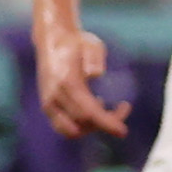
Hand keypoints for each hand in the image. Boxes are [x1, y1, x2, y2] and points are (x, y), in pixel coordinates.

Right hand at [35, 26, 131, 140]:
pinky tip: (95, 108)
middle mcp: (53, 97)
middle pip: (82, 124)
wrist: (52, 40)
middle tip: (123, 108)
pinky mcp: (48, 106)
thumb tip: (97, 74)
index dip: (106, 123)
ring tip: (108, 110)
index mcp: (66, 83)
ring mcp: (48, 103)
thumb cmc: (77, 43)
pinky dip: (81, 126)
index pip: (87, 112)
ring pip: (70, 131)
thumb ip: (94, 57)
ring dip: (92, 127)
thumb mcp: (90, 43)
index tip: (123, 131)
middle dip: (105, 124)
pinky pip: (64, 126)